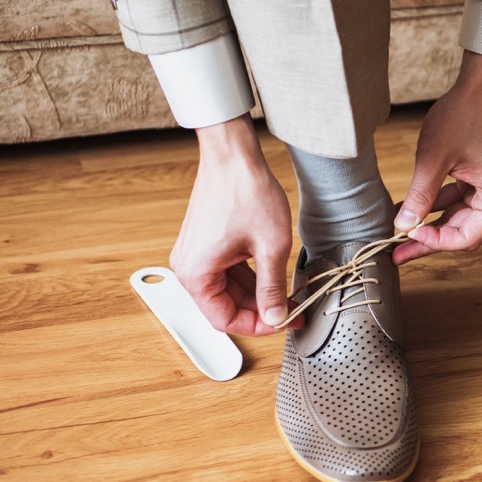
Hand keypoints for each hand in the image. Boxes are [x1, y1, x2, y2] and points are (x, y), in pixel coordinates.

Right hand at [170, 115, 300, 335]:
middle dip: (261, 309)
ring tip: (288, 293)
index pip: (225, 320)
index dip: (258, 326)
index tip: (284, 322)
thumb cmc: (246, 192)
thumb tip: (277, 317)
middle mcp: (188, 267)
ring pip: (228, 290)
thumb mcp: (271, 247)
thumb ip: (272, 288)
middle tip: (293, 311)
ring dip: (258, 294)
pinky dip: (250, 277)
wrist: (233, 155)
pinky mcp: (205, 244)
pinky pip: (226, 272)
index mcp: (196, 274)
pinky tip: (273, 275)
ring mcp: (195, 254)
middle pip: (225, 306)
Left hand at [392, 51, 481, 264]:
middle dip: (428, 241)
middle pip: (461, 234)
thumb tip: (403, 227)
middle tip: (396, 252)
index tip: (408, 236)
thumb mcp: (434, 157)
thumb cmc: (464, 115)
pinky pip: (454, 204)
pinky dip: (432, 208)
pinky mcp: (479, 183)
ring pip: (456, 222)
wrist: (480, 88)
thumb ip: (420, 195)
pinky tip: (407, 210)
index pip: (467, 238)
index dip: (436, 243)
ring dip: (427, 227)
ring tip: (396, 234)